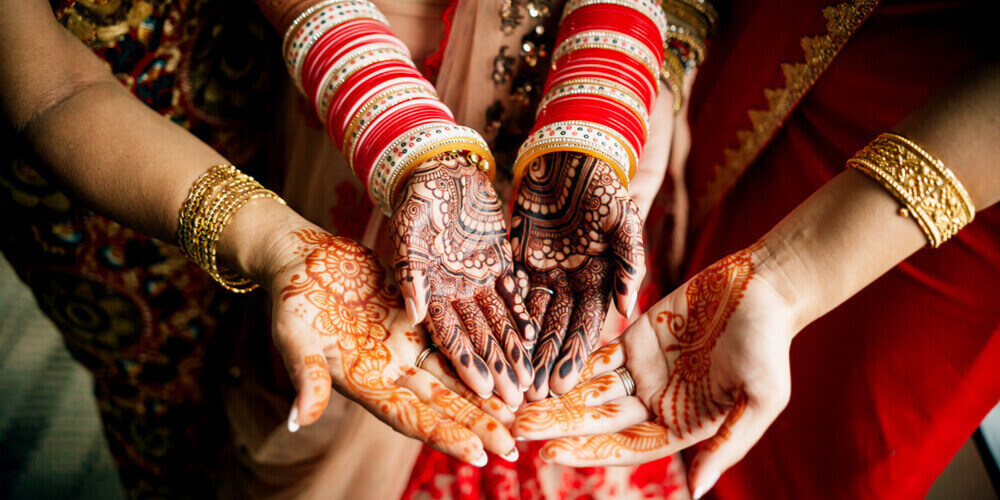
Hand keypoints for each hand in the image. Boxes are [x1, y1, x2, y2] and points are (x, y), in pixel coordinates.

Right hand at [265, 227, 516, 464]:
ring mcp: (408, 346)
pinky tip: (508, 362)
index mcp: (365, 383)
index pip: (410, 417)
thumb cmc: (291, 296)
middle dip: (478, 426)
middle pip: (442, 405)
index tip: (477, 455)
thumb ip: (303, 375)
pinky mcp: (419, 318)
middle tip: (515, 448)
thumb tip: (299, 419)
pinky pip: (455, 338)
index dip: (443, 435)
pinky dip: (480, 353)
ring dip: (486, 396)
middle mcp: (392, 371)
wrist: (303, 258)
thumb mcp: (293, 334)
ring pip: (455, 376)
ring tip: (521, 413)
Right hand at [390, 152, 534, 406]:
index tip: (483, 391)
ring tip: (531, 382)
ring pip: (499, 323)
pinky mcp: (498, 264)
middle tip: (517, 402)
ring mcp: (477, 280)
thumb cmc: (416, 197)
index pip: (448, 335)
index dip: (466, 363)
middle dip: (498, 369)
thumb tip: (416, 314)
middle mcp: (454, 293)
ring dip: (514, 352)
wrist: (440, 167)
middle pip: (479, 338)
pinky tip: (537, 339)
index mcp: (428, 292)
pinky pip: (514, 294)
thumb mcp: (407, 230)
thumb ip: (409, 272)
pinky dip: (524, 315)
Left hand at [510, 152, 643, 399]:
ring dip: (524, 348)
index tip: (563, 384)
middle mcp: (573, 283)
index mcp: (601, 279)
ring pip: (532, 317)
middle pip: (557, 328)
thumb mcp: (624, 220)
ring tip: (513, 378)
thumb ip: (629, 262)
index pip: (587, 325)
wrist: (569, 153)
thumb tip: (627, 309)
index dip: (574, 355)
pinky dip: (505, 314)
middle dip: (546, 361)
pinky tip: (496, 338)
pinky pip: (511, 292)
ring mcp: (546, 273)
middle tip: (533, 396)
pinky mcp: (520, 260)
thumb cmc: (602, 185)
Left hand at [512, 243, 793, 496]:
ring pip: (591, 389)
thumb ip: (727, 445)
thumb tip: (699, 491)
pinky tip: (540, 369)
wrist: (765, 287)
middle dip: (559, 425)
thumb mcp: (760, 401)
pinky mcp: (636, 339)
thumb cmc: (771, 347)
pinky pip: (597, 354)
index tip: (552, 452)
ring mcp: (644, 371)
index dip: (589, 450)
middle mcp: (657, 403)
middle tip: (518, 428)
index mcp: (683, 425)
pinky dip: (570, 362)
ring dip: (557, 397)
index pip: (627, 447)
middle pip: (599, 421)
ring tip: (519, 403)